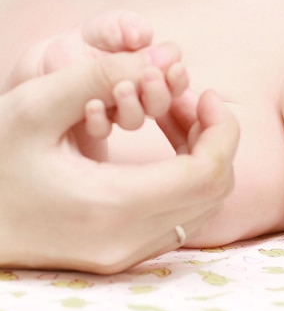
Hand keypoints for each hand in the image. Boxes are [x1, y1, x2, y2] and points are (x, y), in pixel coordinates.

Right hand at [0, 43, 238, 274]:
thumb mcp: (35, 105)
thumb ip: (100, 73)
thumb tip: (165, 56)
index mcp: (112, 204)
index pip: (208, 173)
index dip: (222, 129)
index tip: (205, 94)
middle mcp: (128, 239)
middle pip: (214, 190)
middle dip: (215, 138)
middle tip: (188, 100)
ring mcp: (128, 253)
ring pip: (204, 206)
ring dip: (203, 157)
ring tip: (176, 118)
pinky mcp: (124, 254)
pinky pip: (183, 218)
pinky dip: (187, 180)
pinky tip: (167, 148)